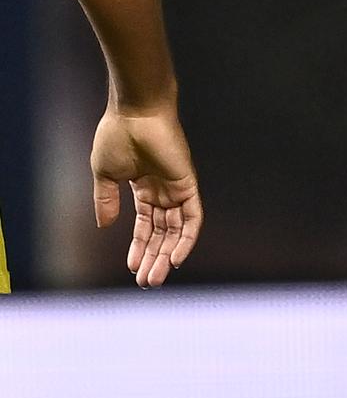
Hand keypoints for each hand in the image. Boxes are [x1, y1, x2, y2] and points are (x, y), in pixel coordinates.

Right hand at [91, 105, 201, 287]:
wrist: (135, 114)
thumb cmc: (118, 137)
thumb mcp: (105, 175)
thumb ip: (106, 201)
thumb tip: (104, 227)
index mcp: (143, 188)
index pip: (146, 225)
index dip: (139, 247)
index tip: (131, 268)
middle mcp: (163, 191)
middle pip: (162, 232)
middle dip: (154, 257)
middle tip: (146, 283)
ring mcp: (177, 188)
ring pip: (176, 230)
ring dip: (166, 254)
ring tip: (154, 278)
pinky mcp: (188, 184)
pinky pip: (192, 217)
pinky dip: (186, 238)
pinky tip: (175, 258)